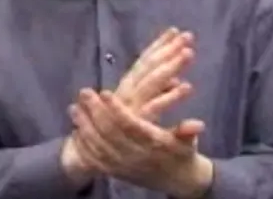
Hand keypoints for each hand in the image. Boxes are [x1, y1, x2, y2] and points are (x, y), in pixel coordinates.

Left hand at [69, 88, 213, 198]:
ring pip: (98, 146)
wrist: (178, 182)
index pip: (131, 126)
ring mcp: (123, 165)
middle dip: (94, 112)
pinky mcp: (115, 172)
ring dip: (84, 126)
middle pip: (110, 133)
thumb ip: (188, 132)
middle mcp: (136, 156)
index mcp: (153, 145)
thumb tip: (198, 125)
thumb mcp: (189, 142)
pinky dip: (83, 145)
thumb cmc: (183, 153)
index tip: (105, 92)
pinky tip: (74, 129)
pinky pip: (95, 160)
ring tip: (74, 107)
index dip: (117, 109)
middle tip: (84, 92)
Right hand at [116, 27, 201, 137]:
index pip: (145, 60)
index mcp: (128, 86)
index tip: (175, 30)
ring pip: (153, 81)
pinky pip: (155, 106)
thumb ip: (157, 91)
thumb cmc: (119, 128)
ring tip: (189, 53)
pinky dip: (170, 96)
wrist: (92, 154)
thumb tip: (176, 79)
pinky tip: (188, 86)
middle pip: (150, 65)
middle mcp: (128, 90)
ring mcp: (130, 104)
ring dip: (171, 66)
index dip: (159, 44)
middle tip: (188, 36)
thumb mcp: (140, 107)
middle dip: (169, 50)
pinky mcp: (135, 121)